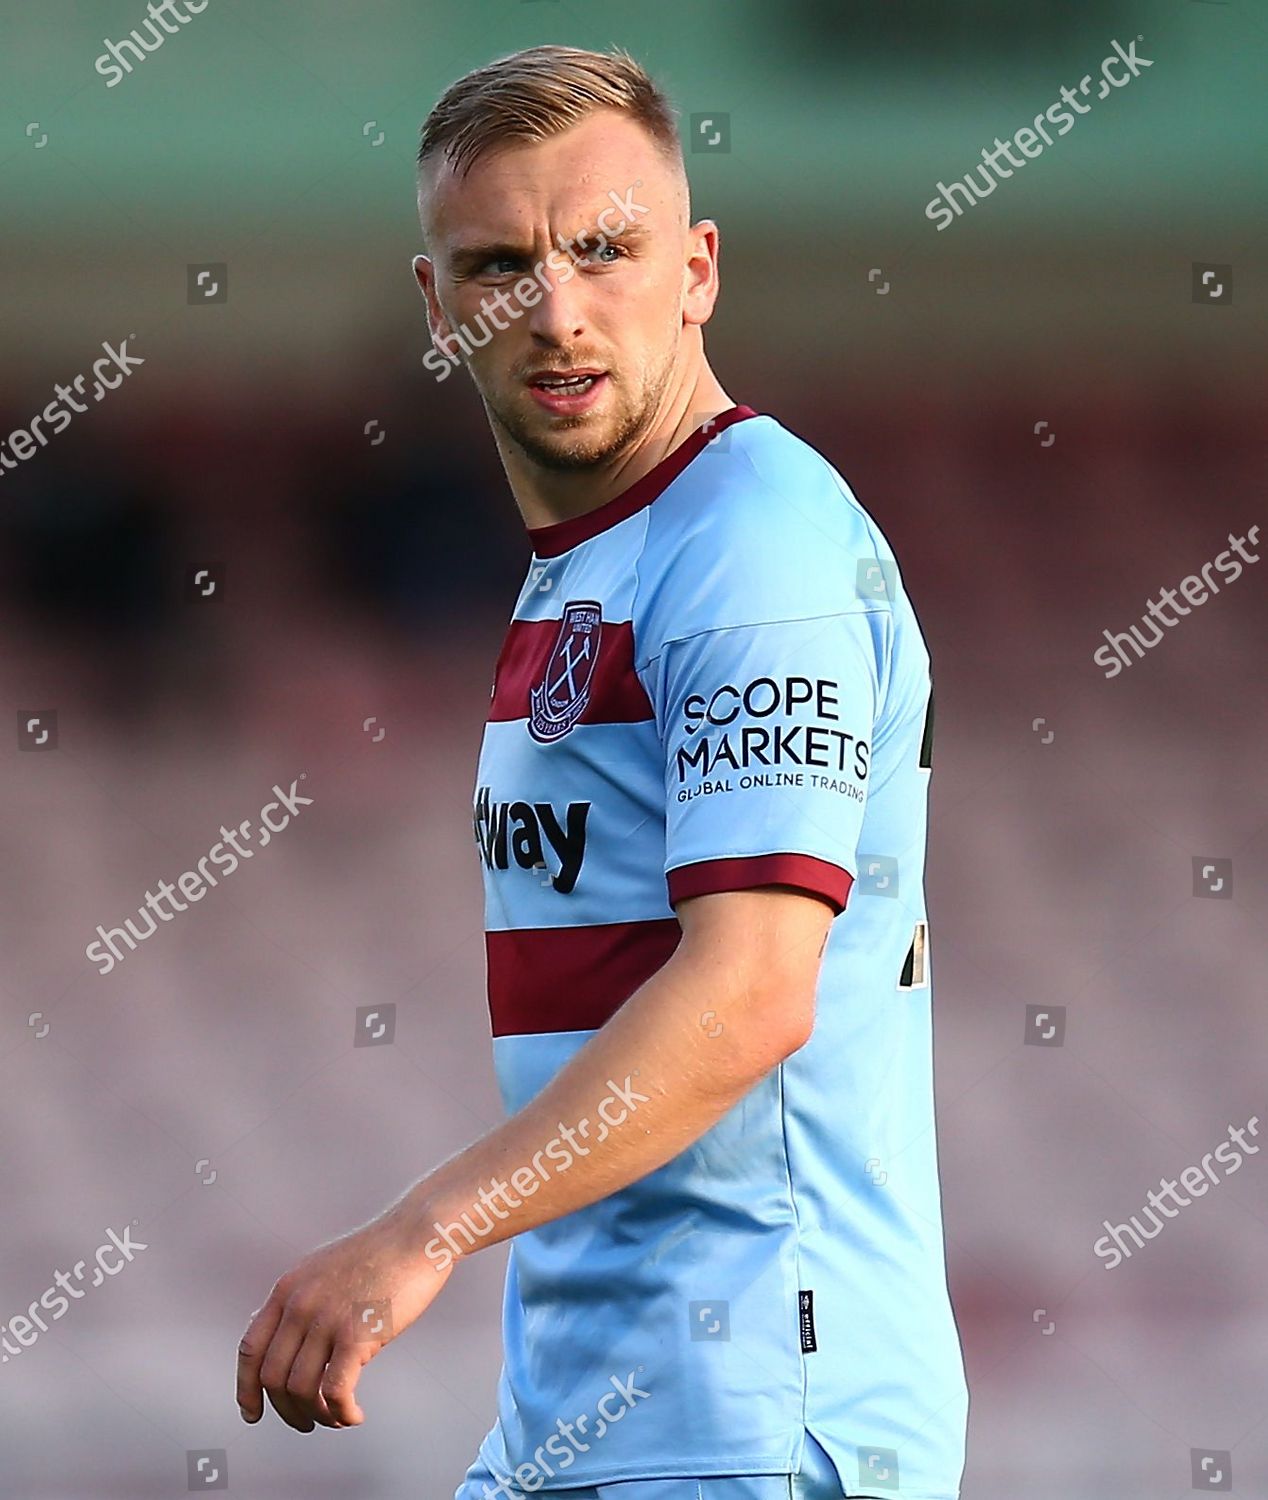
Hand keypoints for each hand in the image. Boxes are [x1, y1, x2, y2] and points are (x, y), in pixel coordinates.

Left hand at [236, 1208, 450, 1430]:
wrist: (418, 1234)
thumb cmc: (380, 1254)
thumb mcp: (324, 1269)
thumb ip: (301, 1300)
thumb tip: (280, 1337)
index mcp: (288, 1288)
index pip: (250, 1350)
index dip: (246, 1389)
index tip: (253, 1414)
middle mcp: (299, 1304)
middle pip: (273, 1378)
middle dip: (287, 1411)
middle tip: (309, 1422)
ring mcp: (326, 1318)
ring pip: (301, 1391)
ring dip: (317, 1416)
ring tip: (338, 1419)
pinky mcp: (356, 1333)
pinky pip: (334, 1393)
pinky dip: (341, 1414)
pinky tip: (355, 1416)